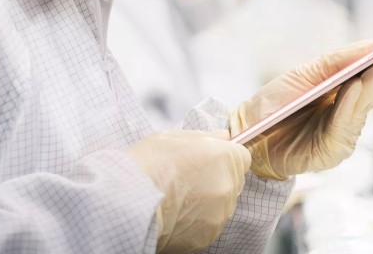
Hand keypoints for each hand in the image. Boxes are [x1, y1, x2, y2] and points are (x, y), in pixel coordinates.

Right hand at [126, 130, 251, 252]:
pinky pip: (210, 224)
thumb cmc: (148, 165)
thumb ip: (205, 136)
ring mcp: (221, 214)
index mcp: (224, 158)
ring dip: (209, 201)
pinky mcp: (209, 236)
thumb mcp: (172, 137)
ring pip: (223, 204)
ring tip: (180, 198)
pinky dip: (198, 221)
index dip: (225, 157)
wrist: (130, 202)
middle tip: (189, 178)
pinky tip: (177, 214)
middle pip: (234, 181)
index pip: (242, 156)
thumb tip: (223, 136)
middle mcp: (228, 186)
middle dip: (217, 178)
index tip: (210, 159)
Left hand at [229, 40, 372, 180]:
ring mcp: (342, 134)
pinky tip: (354, 89)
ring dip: (369, 89)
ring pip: (360, 110)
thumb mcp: (304, 75)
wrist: (248, 130)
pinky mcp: (331, 151)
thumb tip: (370, 45)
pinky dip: (347, 107)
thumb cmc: (277, 102)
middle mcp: (349, 114)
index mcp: (345, 94)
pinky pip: (342, 127)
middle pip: (371, 94)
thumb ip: (334, 62)